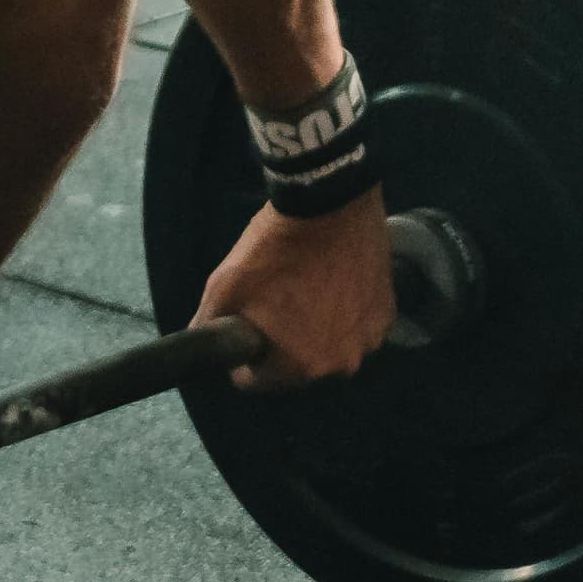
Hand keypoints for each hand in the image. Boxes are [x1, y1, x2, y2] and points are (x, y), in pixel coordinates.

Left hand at [196, 192, 395, 389]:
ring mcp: (370, 338)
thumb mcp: (224, 287)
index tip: (243, 326)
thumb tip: (195, 345)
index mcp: (300, 368)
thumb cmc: (273, 248)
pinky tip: (332, 284)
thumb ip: (205, 328)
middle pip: (296, 366)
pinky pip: (355, 325)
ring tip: (304, 291)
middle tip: (274, 303)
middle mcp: (341, 364)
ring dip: (315, 330)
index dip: (242, 355)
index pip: (255, 381)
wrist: (328, 200)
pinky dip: (343, 313)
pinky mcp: (386, 312)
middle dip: (281, 344)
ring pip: (327, 346)